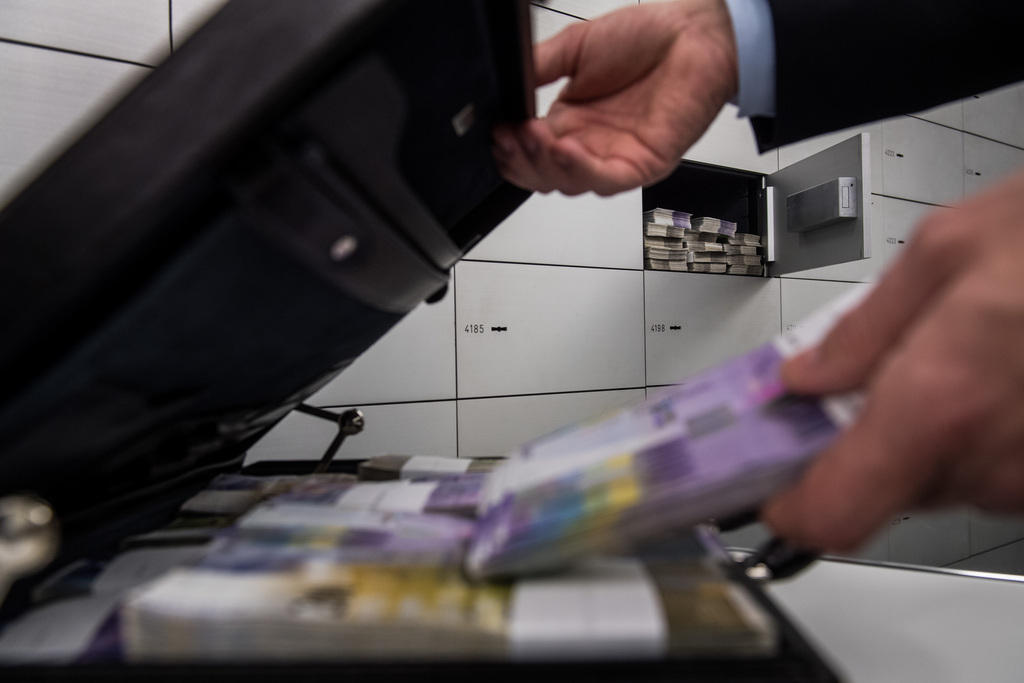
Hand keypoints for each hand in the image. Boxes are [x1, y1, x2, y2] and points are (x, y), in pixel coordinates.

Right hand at [493, 0, 736, 195]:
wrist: (693, 32)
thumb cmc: (646, 37)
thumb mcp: (575, 49)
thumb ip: (538, 69)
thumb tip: (503, 90)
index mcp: (570, 122)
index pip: (529, 153)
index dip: (510, 149)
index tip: (496, 131)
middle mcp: (590, 145)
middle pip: (543, 176)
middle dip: (520, 160)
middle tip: (509, 136)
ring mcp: (616, 157)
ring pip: (569, 184)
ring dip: (544, 164)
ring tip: (530, 135)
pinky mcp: (642, 164)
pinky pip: (605, 180)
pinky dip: (580, 169)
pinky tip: (564, 148)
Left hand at [762, 169, 1023, 552]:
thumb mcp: (946, 249)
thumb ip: (861, 328)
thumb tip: (804, 376)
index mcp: (939, 403)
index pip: (835, 512)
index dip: (791, 508)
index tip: (769, 486)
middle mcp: (988, 459)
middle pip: (881, 488)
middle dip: (861, 438)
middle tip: (864, 377)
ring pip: (937, 477)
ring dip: (924, 429)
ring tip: (952, 354)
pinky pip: (990, 467)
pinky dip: (975, 429)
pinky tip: (995, 371)